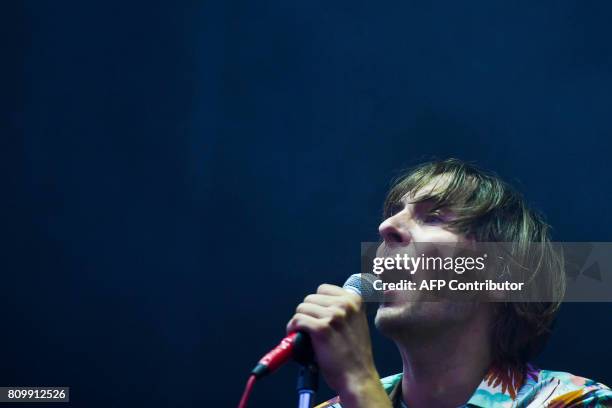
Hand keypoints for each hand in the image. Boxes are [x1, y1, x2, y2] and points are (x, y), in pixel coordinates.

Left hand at [286, 284, 390, 407]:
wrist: (358, 377)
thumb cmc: (355, 355)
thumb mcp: (356, 322)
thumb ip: (342, 310)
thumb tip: (317, 305)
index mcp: (354, 300)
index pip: (323, 289)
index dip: (317, 304)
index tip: (317, 315)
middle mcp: (345, 304)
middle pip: (310, 298)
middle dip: (307, 313)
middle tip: (310, 329)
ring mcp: (333, 316)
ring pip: (301, 309)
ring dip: (299, 322)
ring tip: (304, 335)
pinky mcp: (321, 329)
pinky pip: (297, 320)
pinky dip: (292, 329)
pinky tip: (297, 338)